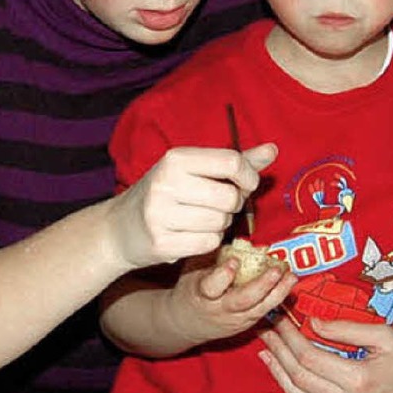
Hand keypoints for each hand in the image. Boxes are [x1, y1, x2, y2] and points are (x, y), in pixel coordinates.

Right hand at [110, 143, 276, 266]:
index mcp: (176, 158)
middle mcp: (166, 183)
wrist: (119, 229)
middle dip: (232, 205)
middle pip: (230, 197)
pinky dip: (208, 241)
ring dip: (220, 224)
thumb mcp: (194, 170)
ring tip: (200, 219)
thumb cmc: (166, 194)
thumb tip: (273, 149)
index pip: (231, 162)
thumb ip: (235, 161)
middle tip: (216, 205)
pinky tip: (192, 235)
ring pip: (221, 223)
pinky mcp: (161, 243)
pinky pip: (209, 243)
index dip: (248, 176)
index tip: (244, 184)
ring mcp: (160, 214)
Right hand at [167, 257, 296, 345]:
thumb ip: (212, 255)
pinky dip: (277, 297)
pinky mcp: (246, 324)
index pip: (213, 287)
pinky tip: (288, 284)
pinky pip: (264, 312)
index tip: (235, 260)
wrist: (185, 322)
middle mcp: (220, 310)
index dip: (224, 275)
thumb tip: (234, 236)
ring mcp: (235, 320)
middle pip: (243, 301)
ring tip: (291, 276)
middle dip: (262, 285)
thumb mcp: (192, 269)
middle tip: (276, 269)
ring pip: (259, 309)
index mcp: (202, 294)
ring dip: (278, 292)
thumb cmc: (190, 289)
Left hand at [257, 317, 392, 392]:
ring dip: (277, 374)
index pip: (310, 357)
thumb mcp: (384, 335)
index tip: (280, 318)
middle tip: (267, 329)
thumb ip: (346, 329)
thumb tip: (313, 324)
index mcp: (359, 379)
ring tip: (266, 351)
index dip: (290, 337)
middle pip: (299, 376)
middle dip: (279, 350)